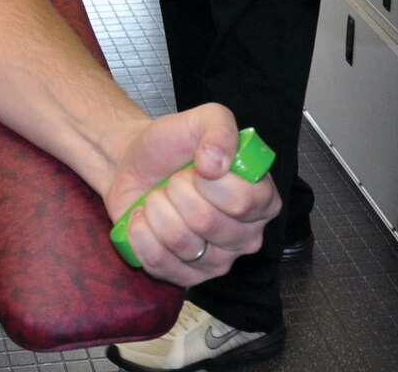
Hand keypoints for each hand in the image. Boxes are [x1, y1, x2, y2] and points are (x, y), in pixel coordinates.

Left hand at [100, 104, 280, 285]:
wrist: (136, 166)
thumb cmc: (174, 146)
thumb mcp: (201, 119)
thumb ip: (219, 128)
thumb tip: (217, 163)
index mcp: (261, 199)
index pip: (243, 201)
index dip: (211, 182)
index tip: (197, 165)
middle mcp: (246, 235)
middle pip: (207, 222)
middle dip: (177, 190)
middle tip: (174, 180)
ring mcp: (217, 261)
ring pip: (181, 242)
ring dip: (157, 209)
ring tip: (158, 197)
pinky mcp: (186, 277)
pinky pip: (158, 261)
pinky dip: (140, 232)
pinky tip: (144, 218)